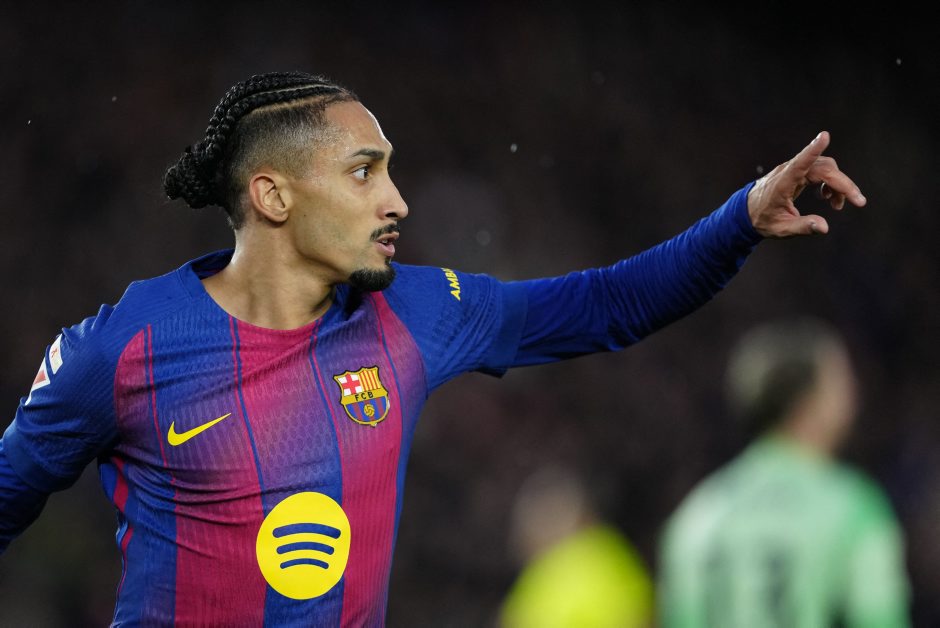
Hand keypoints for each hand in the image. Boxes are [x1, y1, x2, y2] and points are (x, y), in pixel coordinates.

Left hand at [747, 131, 866, 237]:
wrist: (747, 212)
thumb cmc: (762, 220)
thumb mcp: (781, 229)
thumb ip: (803, 227)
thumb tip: (824, 227)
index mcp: (781, 184)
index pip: (799, 164)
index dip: (812, 150)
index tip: (824, 136)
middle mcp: (787, 172)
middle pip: (823, 168)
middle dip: (843, 183)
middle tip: (858, 201)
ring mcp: (792, 169)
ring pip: (824, 167)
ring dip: (838, 183)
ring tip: (838, 205)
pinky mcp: (797, 171)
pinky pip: (820, 169)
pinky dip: (830, 182)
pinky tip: (829, 197)